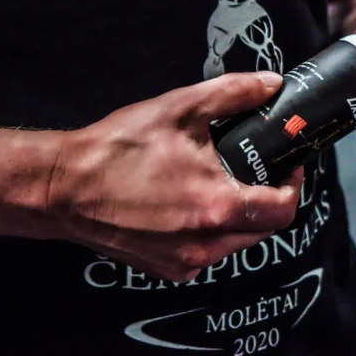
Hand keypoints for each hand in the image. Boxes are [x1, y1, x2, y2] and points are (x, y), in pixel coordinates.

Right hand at [46, 73, 302, 281]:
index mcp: (216, 206)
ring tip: (223, 181)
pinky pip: (209, 253)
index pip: (283, 210)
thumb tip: (271, 85)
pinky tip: (193, 204)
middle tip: (258, 169)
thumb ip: (234, 94)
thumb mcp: (180, 108)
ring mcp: (185, 262)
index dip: (294, 185)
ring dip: (242, 216)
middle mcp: (205, 244)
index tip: (288, 164)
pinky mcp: (167, 270)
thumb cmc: (117, 148)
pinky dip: (213, 231)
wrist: (61, 187)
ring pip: (237, 243)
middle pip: (264, 229)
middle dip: (270, 199)